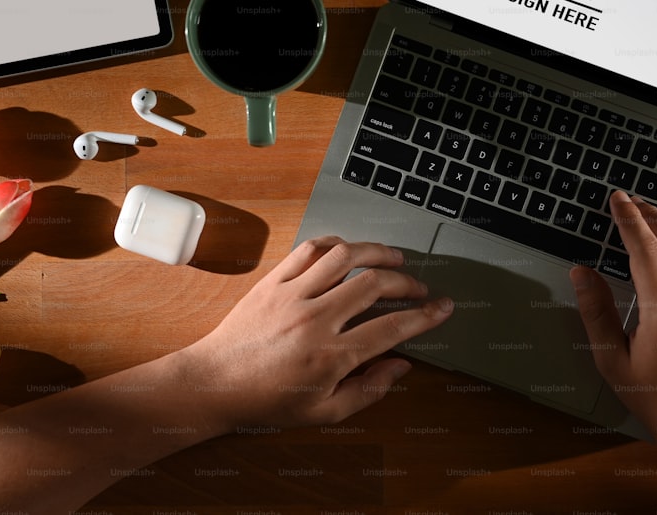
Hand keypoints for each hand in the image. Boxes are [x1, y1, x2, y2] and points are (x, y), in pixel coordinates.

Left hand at [179, 236, 453, 430]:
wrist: (214, 383)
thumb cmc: (268, 402)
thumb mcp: (324, 412)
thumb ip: (368, 390)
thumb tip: (401, 366)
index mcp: (330, 356)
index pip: (391, 328)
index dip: (424, 316)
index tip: (442, 308)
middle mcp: (315, 319)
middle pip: (373, 285)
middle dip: (406, 282)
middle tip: (418, 287)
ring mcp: (292, 295)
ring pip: (344, 257)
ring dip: (376, 252)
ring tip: (394, 257)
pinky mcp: (273, 281)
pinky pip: (309, 249)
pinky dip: (335, 244)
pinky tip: (350, 250)